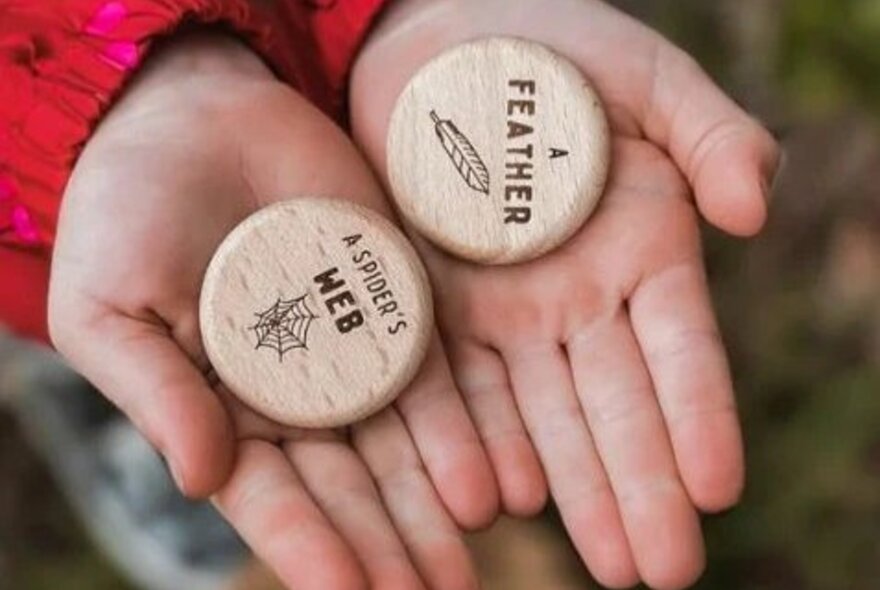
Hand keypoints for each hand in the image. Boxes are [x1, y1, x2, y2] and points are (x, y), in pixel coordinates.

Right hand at [49, 33, 494, 589]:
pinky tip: (496, 469)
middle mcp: (297, 395)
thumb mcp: (111, 308)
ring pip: (404, 440)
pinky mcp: (398, 299)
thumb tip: (203, 481)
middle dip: (391, 540)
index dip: (310, 546)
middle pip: (353, 483)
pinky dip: (467, 419)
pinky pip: (439, 367)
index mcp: (223, 412)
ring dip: (437, 496)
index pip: (272, 497)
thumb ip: (157, 395)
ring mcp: (353, 349)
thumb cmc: (127, 214)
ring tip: (471, 550)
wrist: (193, 117)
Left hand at [350, 1, 780, 587]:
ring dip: (570, 488)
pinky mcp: (428, 308)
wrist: (432, 45)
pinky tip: (495, 498)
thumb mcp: (644, 75)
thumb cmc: (549, 47)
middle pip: (615, 406)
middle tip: (661, 570)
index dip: (699, 418)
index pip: (681, 350)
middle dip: (641, 488)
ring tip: (600, 559)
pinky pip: (455, 386)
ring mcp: (504, 313)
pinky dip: (476, 440)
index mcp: (644, 249)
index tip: (717, 491)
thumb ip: (712, 134)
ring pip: (542, 415)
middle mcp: (579, 299)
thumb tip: (754, 213)